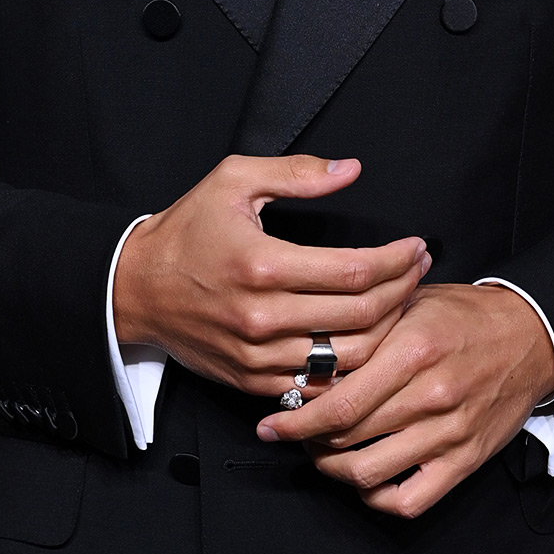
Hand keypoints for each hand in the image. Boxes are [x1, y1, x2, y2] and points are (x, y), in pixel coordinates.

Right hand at [112, 153, 429, 397]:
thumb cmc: (186, 231)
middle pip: (361, 315)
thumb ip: (296, 173)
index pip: (354, 271)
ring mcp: (258, 356)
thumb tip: (350, 170)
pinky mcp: (253, 381)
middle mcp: (263, 316)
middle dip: (403, 289)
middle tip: (418, 268)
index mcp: (262, 264)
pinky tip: (367, 338)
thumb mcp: (233, 180)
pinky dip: (351, 366)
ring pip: (348, 357)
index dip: (397, 260)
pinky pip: (319, 383)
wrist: (134, 289)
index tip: (415, 246)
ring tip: (401, 301)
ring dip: (387, 331)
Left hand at [254, 283, 553, 517]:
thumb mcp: (411, 303)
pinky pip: (410, 500)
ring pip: (369, 472)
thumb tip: (308, 354)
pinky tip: (363, 479)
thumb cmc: (464, 317)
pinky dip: (377, 497)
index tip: (272, 423)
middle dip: (306, 440)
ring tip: (320, 454)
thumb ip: (364, 328)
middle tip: (292, 433)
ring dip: (333, 469)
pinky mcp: (465, 461)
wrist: (531, 337)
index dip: (296, 420)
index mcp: (412, 350)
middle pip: (346, 438)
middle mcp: (430, 395)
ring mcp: (448, 433)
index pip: (338, 402)